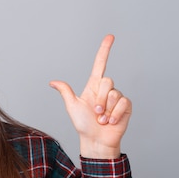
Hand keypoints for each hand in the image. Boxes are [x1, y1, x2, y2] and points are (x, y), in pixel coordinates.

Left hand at [49, 35, 131, 158]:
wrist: (95, 141)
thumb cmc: (83, 125)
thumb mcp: (72, 107)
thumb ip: (66, 92)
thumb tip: (52, 82)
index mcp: (93, 87)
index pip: (100, 64)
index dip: (105, 50)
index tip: (110, 36)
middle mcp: (106, 90)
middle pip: (107, 81)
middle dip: (100, 98)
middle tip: (96, 112)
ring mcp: (117, 98)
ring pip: (115, 94)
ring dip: (106, 110)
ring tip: (102, 119)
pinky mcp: (126, 107)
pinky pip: (123, 103)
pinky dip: (115, 114)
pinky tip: (111, 122)